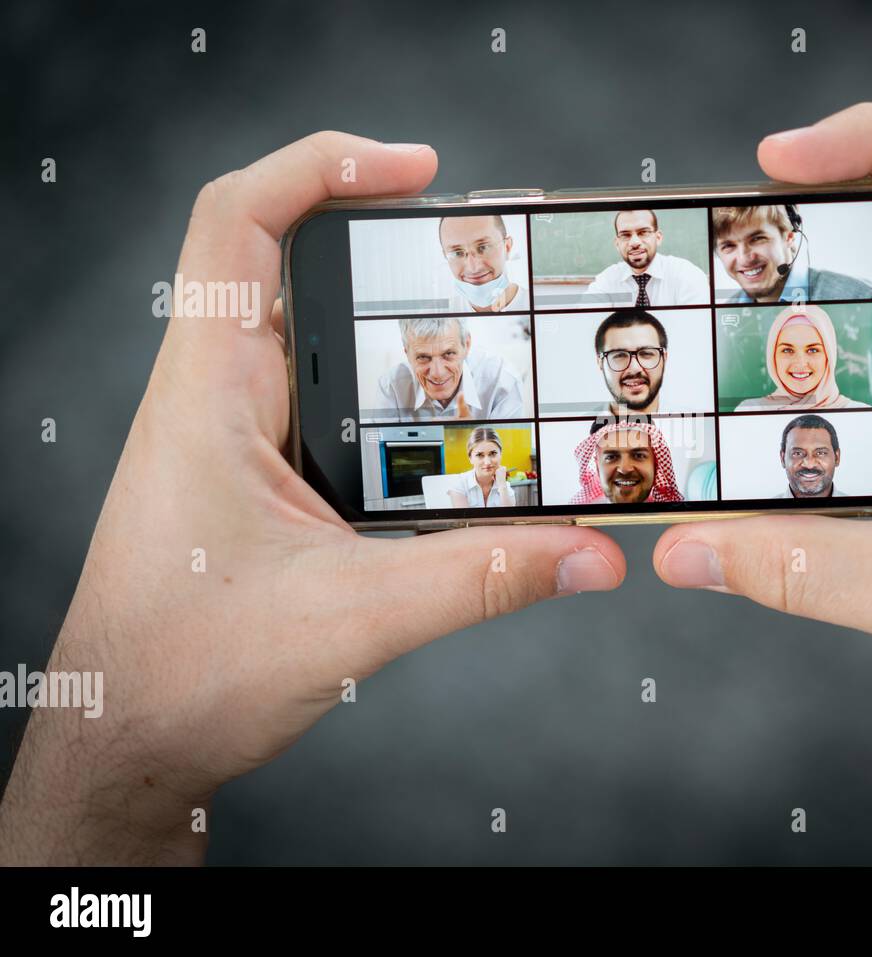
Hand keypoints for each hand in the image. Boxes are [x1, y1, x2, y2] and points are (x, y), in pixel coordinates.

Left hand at [0, 132, 624, 864]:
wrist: (131, 741)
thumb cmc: (185, 671)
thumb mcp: (355, 618)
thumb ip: (483, 577)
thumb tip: (589, 550)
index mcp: (212, 394)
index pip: (240, 224)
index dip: (323, 166)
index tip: (416, 169)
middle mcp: (220, 396)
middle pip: (293, 261)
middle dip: (389, 238)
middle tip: (480, 249)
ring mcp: (240, 433)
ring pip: (320, 334)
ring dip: (393, 320)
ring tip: (482, 322)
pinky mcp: (264, 473)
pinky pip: (331, 400)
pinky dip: (392, 391)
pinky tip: (450, 422)